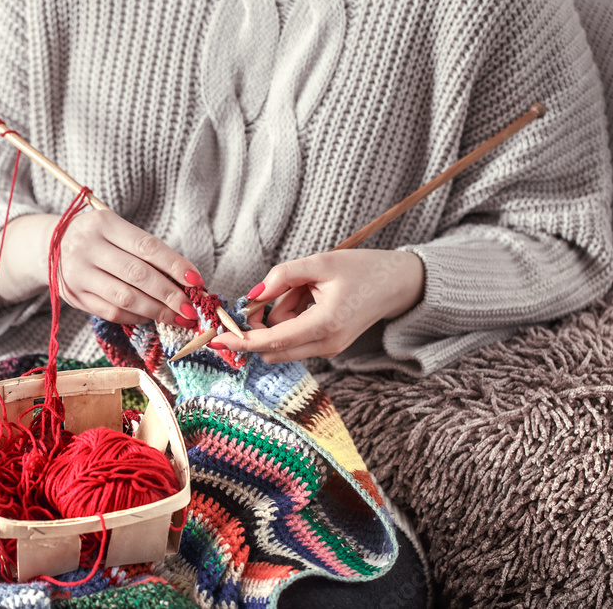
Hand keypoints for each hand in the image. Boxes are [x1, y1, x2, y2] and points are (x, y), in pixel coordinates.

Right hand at [0, 211, 203, 326]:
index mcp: (104, 224)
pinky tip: (152, 317)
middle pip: (138, 276)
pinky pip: (112, 312)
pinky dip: (137, 317)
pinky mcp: (74, 296)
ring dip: (157, 311)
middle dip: (170, 295)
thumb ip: (146, 252)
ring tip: (178, 316)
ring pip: (125, 298)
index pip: (147, 247)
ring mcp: (78, 274)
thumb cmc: (97, 237)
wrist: (49, 245)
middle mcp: (87, 247)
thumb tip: (186, 281)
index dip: (175, 265)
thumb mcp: (116, 230)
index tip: (197, 281)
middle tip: (191, 308)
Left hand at [210, 250, 424, 363]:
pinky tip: (309, 298)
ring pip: (281, 342)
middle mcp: (327, 344)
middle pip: (273, 347)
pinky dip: (290, 319)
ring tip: (306, 289)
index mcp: (326, 323)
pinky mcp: (328, 348)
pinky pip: (294, 339)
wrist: (396, 284)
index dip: (242, 341)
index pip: (274, 341)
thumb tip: (252, 295)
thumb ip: (283, 276)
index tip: (216, 340)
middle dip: (260, 323)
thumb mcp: (320, 262)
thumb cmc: (361, 269)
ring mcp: (329, 350)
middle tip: (272, 291)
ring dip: (279, 317)